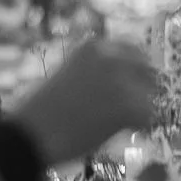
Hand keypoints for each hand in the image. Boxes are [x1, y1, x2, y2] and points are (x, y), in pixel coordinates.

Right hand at [15, 38, 156, 166]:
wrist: (30, 134)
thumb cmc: (42, 112)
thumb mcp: (68, 75)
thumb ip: (95, 72)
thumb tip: (122, 83)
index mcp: (94, 46)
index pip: (132, 49)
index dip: (135, 70)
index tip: (133, 86)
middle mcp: (111, 57)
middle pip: (147, 69)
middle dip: (142, 89)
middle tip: (131, 110)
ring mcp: (122, 80)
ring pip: (150, 95)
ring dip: (138, 110)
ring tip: (116, 125)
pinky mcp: (129, 106)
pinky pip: (149, 117)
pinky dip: (138, 129)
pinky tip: (117, 133)